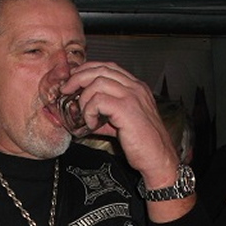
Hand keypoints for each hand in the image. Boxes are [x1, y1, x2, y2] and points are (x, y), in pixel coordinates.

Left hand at [60, 61, 177, 186]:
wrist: (159, 158)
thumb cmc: (143, 144)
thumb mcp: (121, 124)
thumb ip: (105, 116)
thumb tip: (84, 116)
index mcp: (136, 87)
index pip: (108, 67)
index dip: (87, 70)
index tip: (74, 80)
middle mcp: (135, 88)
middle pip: (101, 70)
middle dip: (78, 78)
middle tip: (66, 91)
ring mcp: (132, 97)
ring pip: (97, 83)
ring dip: (84, 99)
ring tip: (85, 115)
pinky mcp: (127, 109)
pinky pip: (99, 101)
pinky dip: (90, 111)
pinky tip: (92, 124)